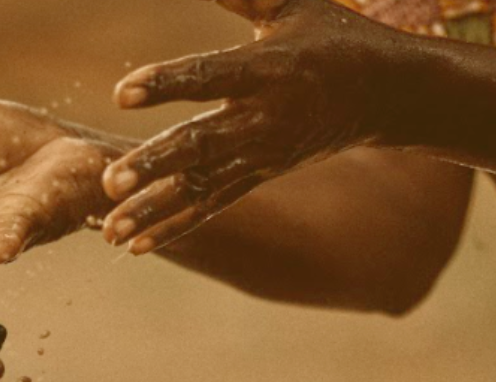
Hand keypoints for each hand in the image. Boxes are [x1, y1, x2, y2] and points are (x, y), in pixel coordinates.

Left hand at [102, 0, 418, 252]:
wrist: (386, 95)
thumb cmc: (332, 38)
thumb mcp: (292, 4)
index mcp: (268, 70)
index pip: (209, 77)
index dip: (166, 84)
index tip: (121, 93)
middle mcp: (263, 119)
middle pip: (201, 145)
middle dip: (154, 163)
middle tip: (110, 181)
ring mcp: (261, 155)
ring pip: (201, 185)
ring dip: (154, 208)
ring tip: (109, 229)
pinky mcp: (260, 176)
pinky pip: (213, 205)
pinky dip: (175, 225)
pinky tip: (134, 244)